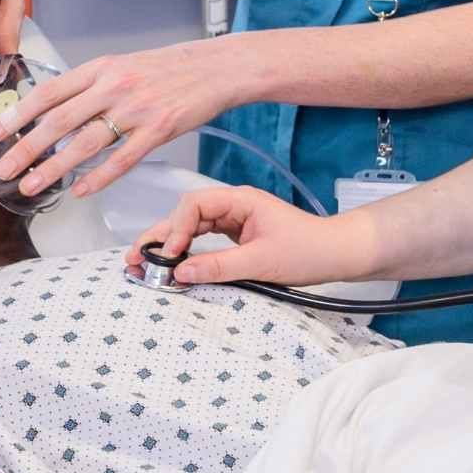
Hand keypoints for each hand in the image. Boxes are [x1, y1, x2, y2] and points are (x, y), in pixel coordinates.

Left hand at [0, 41, 247, 201]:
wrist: (216, 67)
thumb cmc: (169, 69)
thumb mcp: (123, 66)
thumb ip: (90, 86)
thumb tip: (55, 112)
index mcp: (101, 68)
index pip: (49, 92)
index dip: (17, 114)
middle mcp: (114, 86)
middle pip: (60, 121)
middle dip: (25, 147)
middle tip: (3, 168)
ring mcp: (137, 110)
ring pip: (85, 143)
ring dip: (53, 167)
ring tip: (31, 185)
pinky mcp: (159, 130)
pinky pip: (122, 159)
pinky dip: (98, 177)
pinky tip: (79, 190)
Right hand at [127, 185, 372, 289]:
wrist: (337, 255)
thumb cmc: (308, 250)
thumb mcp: (261, 262)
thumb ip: (218, 266)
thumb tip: (180, 272)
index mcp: (240, 200)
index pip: (194, 205)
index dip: (176, 228)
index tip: (168, 253)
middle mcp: (233, 206)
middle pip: (186, 215)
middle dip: (160, 236)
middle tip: (135, 258)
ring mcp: (234, 221)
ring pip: (191, 229)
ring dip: (168, 245)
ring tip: (142, 264)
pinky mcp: (236, 237)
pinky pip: (203, 240)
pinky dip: (186, 252)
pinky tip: (170, 265)